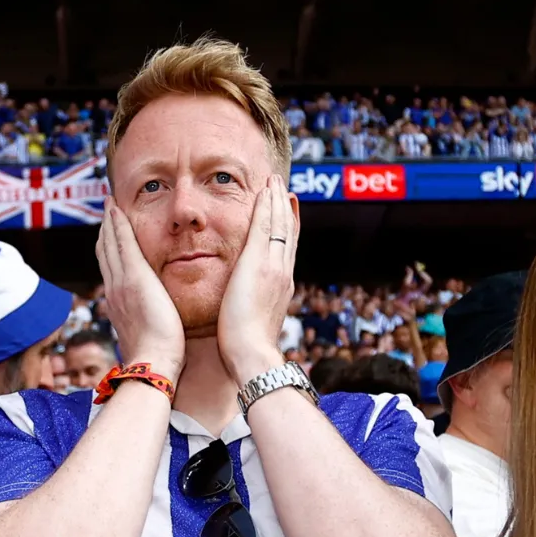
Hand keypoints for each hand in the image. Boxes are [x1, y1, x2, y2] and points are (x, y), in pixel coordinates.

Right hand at [97, 205, 183, 381]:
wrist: (153, 362)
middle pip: (104, 253)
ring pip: (109, 244)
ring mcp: (120, 282)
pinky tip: (116, 208)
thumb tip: (154, 324)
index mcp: (117, 304)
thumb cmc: (158, 357)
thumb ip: (148, 324)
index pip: (111, 271)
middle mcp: (113, 290)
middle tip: (107, 212)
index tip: (110, 236)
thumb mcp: (149, 336)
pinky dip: (117, 223)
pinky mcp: (133, 276)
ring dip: (109, 222)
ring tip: (110, 205)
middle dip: (105, 231)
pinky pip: (122, 242)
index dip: (109, 251)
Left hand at [218, 176, 296, 385]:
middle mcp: (282, 273)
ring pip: (279, 225)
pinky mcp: (259, 262)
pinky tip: (265, 191)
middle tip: (284, 188)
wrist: (252, 355)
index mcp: (281, 287)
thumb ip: (254, 310)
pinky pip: (264, 226)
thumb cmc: (247, 349)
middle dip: (286, 209)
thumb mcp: (255, 324)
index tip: (287, 211)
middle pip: (288, 233)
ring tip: (275, 181)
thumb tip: (249, 311)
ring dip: (277, 200)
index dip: (288, 229)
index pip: (286, 251)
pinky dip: (267, 207)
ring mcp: (273, 266)